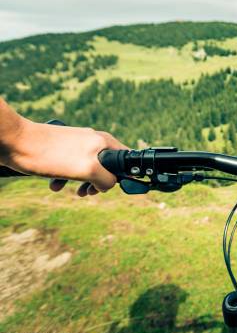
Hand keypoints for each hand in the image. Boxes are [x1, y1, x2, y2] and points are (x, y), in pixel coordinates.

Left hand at [3, 119, 127, 195]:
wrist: (14, 143)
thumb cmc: (50, 155)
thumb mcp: (86, 170)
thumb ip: (106, 178)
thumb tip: (110, 185)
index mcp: (104, 142)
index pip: (126, 160)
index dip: (120, 177)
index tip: (105, 188)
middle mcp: (93, 140)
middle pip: (107, 166)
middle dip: (98, 183)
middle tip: (88, 192)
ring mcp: (78, 143)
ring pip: (88, 168)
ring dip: (82, 183)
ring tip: (73, 192)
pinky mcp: (62, 148)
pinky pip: (72, 166)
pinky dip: (66, 178)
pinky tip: (55, 185)